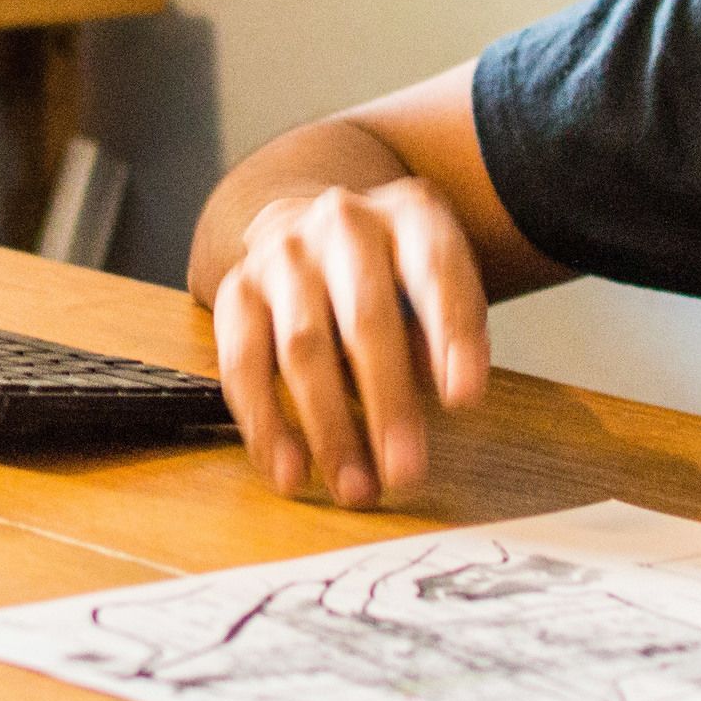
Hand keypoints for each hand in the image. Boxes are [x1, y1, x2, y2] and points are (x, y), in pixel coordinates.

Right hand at [207, 183, 489, 507]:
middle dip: (387, 403)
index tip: (464, 400)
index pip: (436, 270)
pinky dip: (266, 426)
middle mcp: (342, 224)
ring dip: (328, 428)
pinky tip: (290, 469)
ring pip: (301, 347)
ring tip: (353, 485)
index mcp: (409, 214)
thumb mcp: (439, 281)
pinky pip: (242, 365)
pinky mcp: (236, 290)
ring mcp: (282, 255)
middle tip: (405, 471)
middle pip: (365, 318)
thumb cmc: (392, 271)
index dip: (451, 336)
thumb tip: (451, 393)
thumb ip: (449, 330)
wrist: (312, 227)